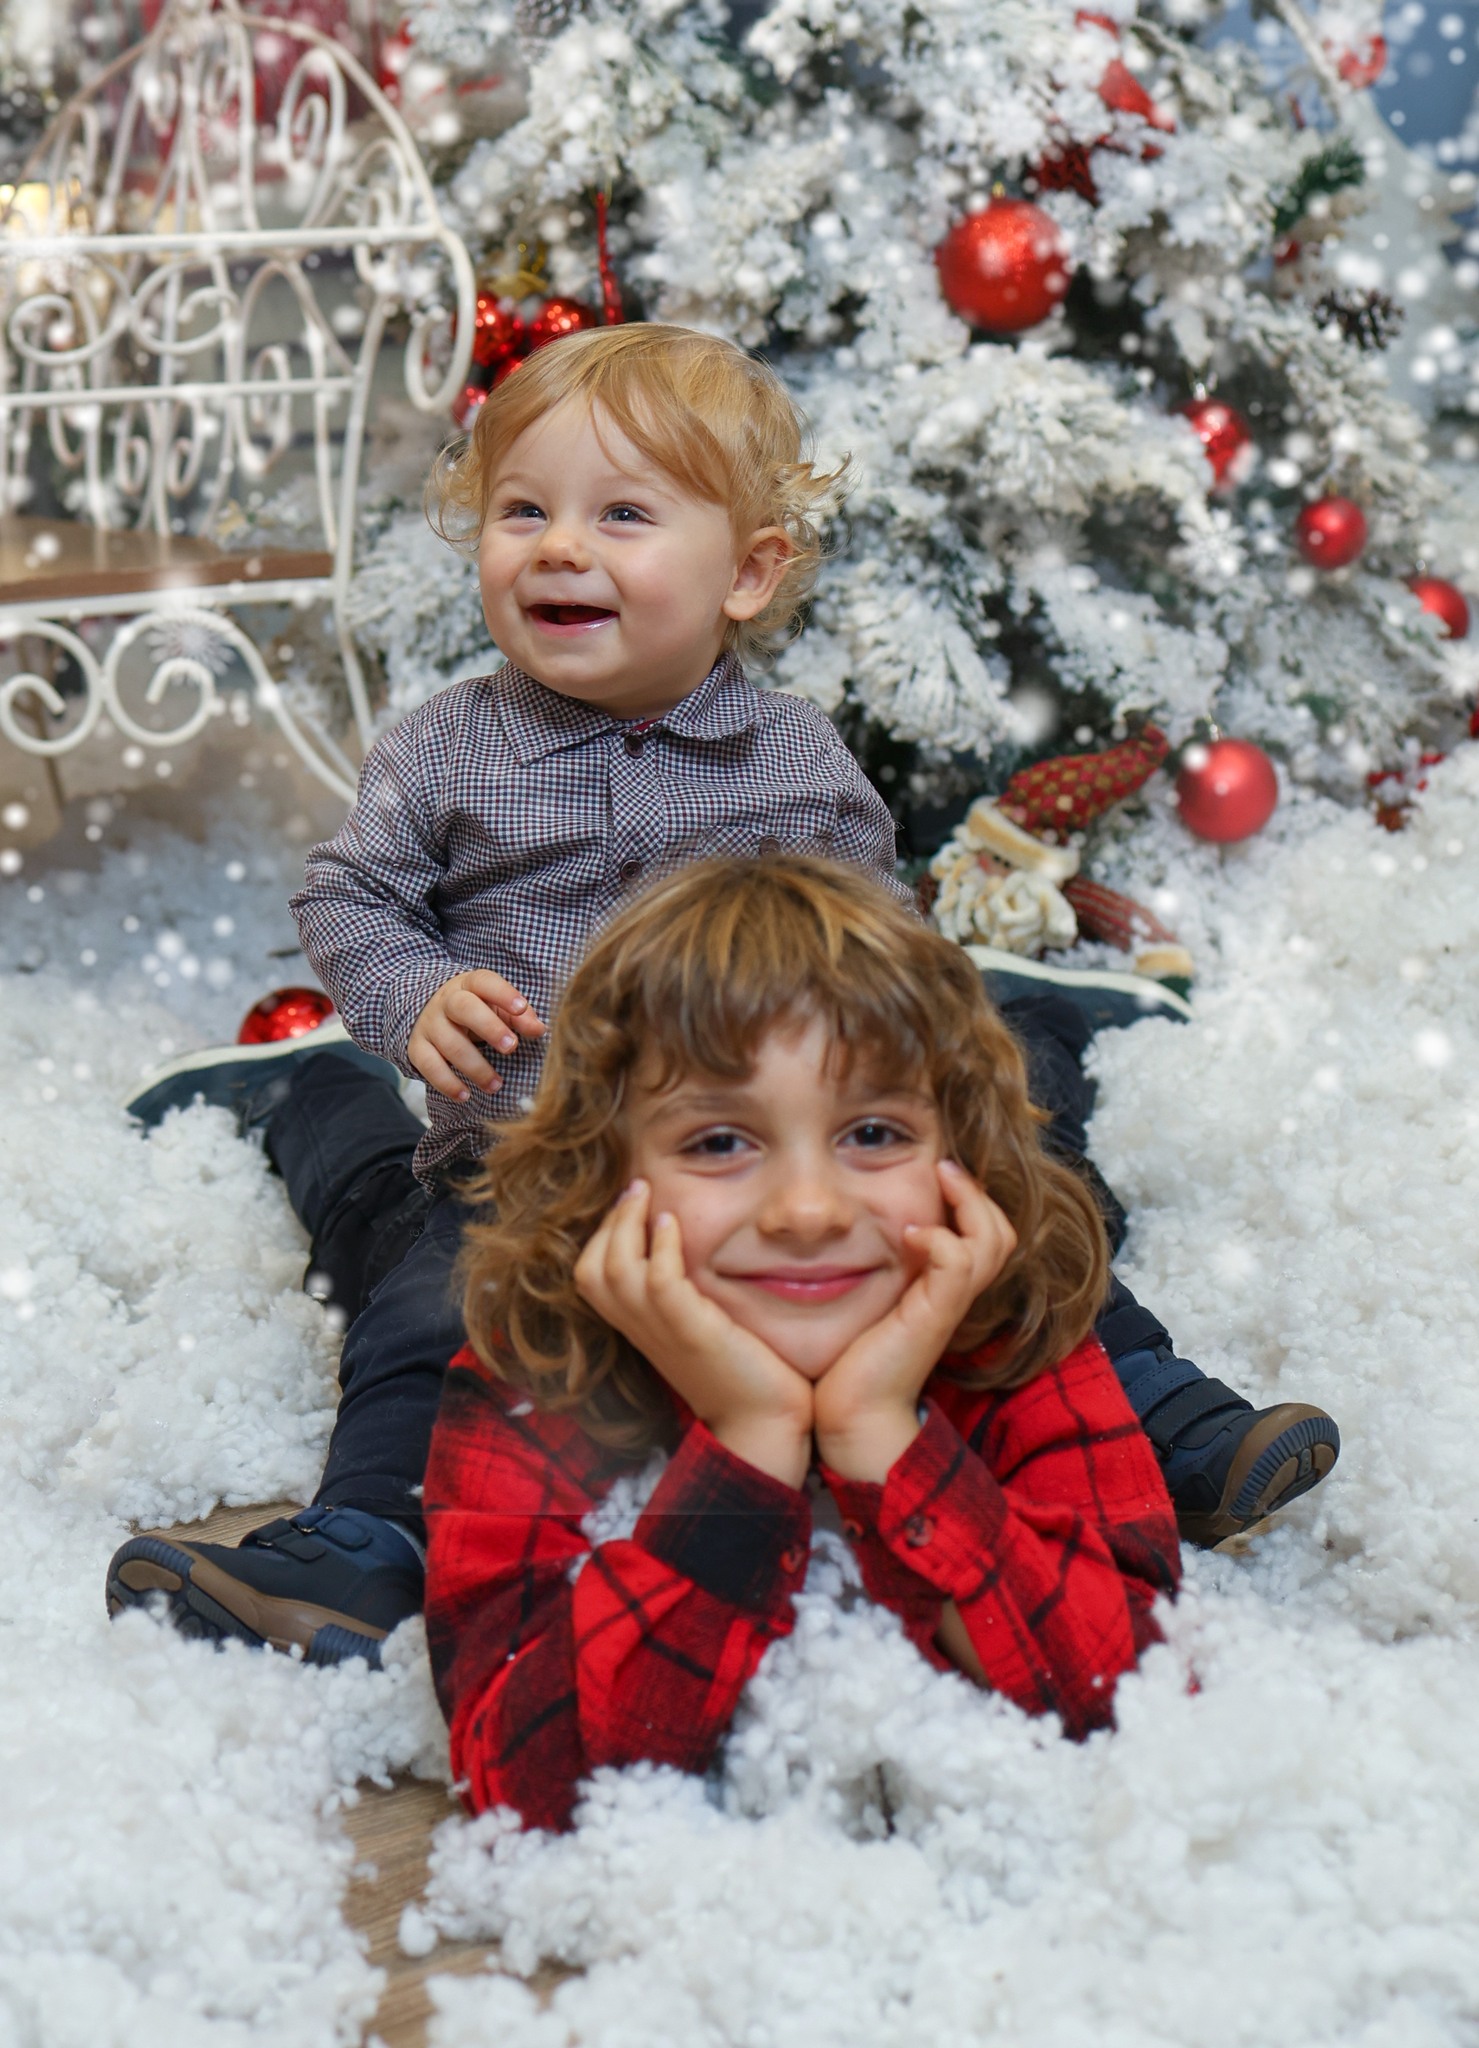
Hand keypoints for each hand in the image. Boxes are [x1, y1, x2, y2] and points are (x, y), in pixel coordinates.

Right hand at [407, 970, 545, 1101]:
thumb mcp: (497, 1007)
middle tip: (511, 1048)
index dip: (503, 993)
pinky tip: (465, 1095)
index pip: (485, 981)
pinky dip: (447, 1083)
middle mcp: (446, 1001)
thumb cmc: (476, 1011)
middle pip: (464, 1008)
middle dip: (489, 1028)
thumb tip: (538, 1030)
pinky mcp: (417, 1047)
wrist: (430, 1012)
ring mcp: (430, 1024)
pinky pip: (429, 1066)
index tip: (521, 1008)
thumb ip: (520, 1016)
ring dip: (475, 1067)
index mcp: (470, 985)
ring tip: (496, 1085)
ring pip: (449, 1043)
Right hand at [575, 1180, 813, 1487]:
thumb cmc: (742, 1371)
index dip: (602, 1235)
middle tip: (635, 1187)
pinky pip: (658, 1282)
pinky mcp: (692, 1332)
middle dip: (608, 1221)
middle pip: (590, 1268)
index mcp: (638, 1328)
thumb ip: (686, 1294)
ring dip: (626, 1223)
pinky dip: (659, 1247)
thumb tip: (690, 1251)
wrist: (764, 1421)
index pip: (590, 1274)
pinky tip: (671, 1223)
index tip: (629, 1204)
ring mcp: (662, 1332)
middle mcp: (640, 1330)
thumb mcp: (700, 1325)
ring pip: (614, 1269)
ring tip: (646, 1192)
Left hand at [814, 1160, 1016, 1482]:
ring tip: (939, 1178)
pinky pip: (958, 1264)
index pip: (983, 1232)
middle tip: (944, 1165)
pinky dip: (941, 1240)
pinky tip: (908, 1235)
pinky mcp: (933, 1317)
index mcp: (940, 1287)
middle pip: (1001, 1232)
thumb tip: (839, 1223)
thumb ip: (867, 1264)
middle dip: (978, 1192)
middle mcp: (952, 1295)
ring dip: (970, 1203)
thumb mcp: (864, 1299)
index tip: (936, 1169)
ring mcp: (946, 1306)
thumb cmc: (847, 1358)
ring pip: (993, 1241)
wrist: (849, 1415)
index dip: (970, 1197)